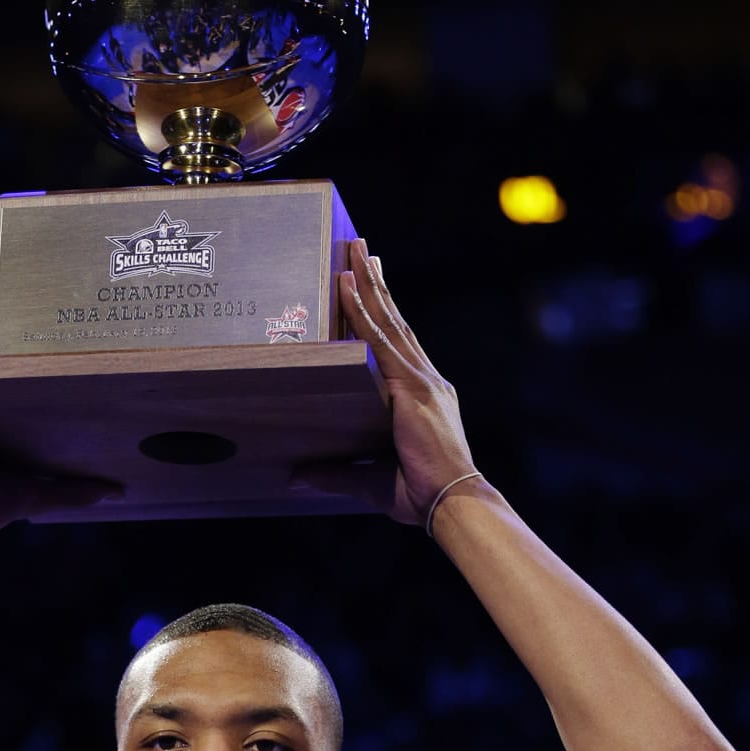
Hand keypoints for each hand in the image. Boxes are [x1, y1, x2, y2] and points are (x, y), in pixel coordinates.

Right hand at [0, 319, 122, 538]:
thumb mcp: (37, 496)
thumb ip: (73, 492)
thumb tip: (115, 491)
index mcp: (9, 430)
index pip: (38, 398)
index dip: (60, 381)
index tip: (90, 365)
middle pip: (20, 372)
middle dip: (41, 352)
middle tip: (73, 328)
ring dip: (14, 334)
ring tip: (42, 306)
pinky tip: (1, 306)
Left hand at [292, 242, 481, 528]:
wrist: (451, 500)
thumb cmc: (421, 495)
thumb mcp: (370, 481)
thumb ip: (336, 474)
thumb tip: (298, 478)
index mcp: (423, 398)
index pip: (400, 348)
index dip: (386, 316)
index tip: (374, 287)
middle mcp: (425, 380)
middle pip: (396, 322)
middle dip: (378, 285)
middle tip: (364, 252)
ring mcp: (419, 378)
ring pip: (388, 319)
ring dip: (369, 283)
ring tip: (356, 250)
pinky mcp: (409, 384)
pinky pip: (378, 338)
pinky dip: (361, 309)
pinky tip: (347, 283)